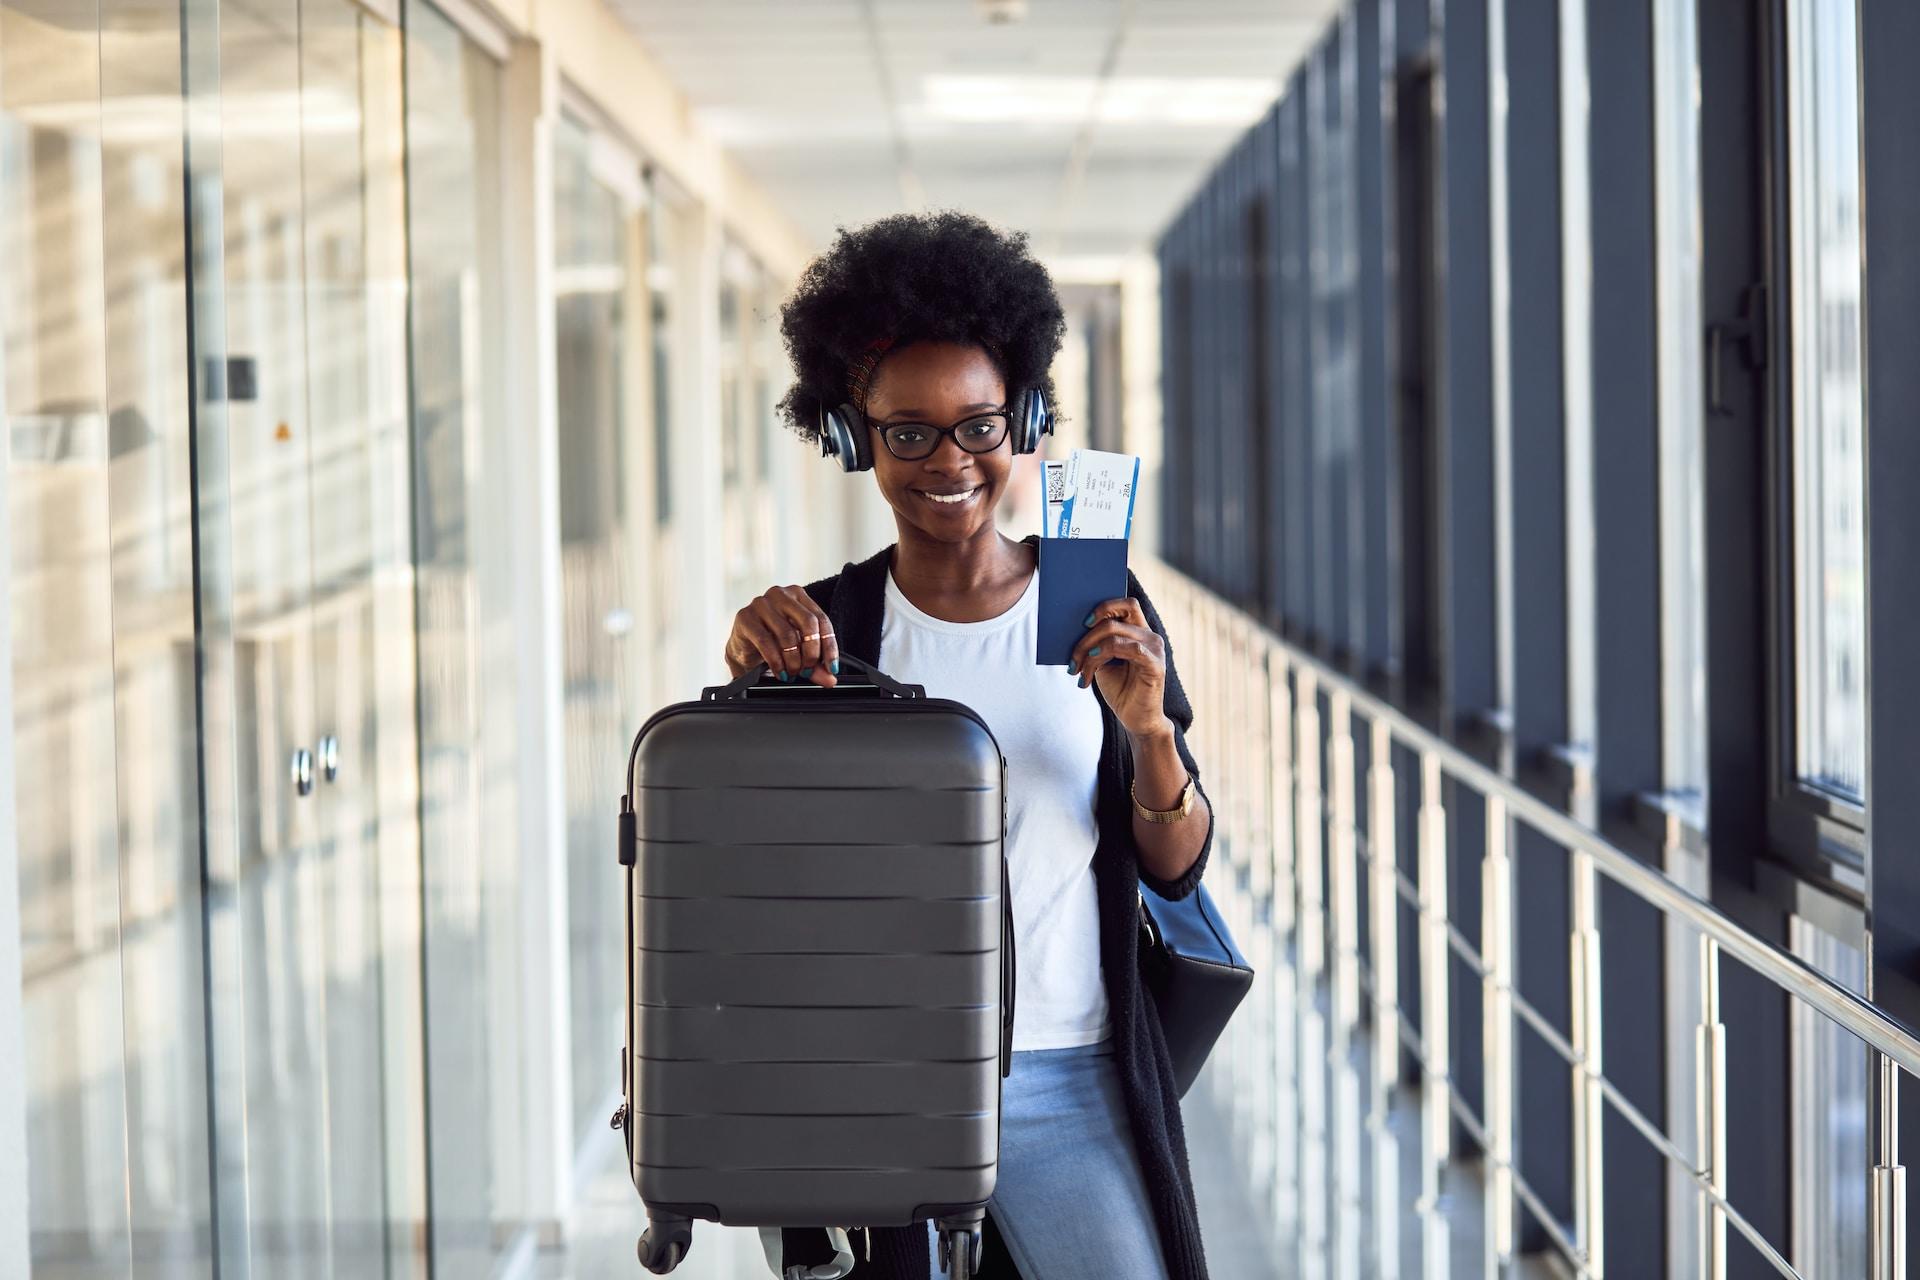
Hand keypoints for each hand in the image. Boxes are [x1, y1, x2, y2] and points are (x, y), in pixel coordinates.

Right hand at [724, 585, 839, 685]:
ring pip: (788, 634)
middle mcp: (780, 594)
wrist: (742, 648)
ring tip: (792, 673)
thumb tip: (830, 678)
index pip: (821, 619)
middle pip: (808, 623)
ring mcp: (761, 604)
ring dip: (793, 660)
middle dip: (811, 652)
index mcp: (798, 595)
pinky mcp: (745, 617)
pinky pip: (766, 642)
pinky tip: (779, 671)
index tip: (832, 667)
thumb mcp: (799, 651)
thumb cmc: (773, 643)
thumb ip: (816, 663)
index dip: (829, 646)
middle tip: (808, 670)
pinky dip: (776, 661)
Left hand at [1069, 597, 1171, 741]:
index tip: (1081, 622)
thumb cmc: (1120, 690)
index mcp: (1139, 631)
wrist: (1136, 721)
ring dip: (1089, 648)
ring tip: (1076, 669)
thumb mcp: (1101, 662)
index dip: (1104, 606)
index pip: (1126, 604)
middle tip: (1072, 656)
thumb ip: (1094, 644)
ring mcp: (1154, 649)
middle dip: (1087, 633)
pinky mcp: (1155, 665)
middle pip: (1115, 616)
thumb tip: (1072, 629)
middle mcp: (1150, 636)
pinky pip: (1128, 648)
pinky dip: (1103, 653)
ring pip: (1114, 631)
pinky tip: (1090, 665)